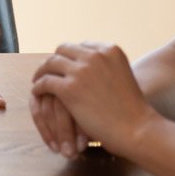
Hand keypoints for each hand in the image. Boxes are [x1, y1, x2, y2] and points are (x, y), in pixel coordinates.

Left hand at [31, 41, 157, 154]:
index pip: (81, 46)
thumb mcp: (122, 76)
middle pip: (63, 50)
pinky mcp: (69, 88)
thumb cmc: (132, 110)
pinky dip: (38, 86)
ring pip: (51, 64)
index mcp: (110, 49)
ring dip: (42, 72)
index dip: (70, 56)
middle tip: (47, 71)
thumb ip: (105, 68)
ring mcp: (81, 71)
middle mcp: (95, 55)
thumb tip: (83, 68)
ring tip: (38, 80)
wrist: (137, 129)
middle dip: (55, 60)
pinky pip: (45, 82)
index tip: (64, 65)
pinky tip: (37, 92)